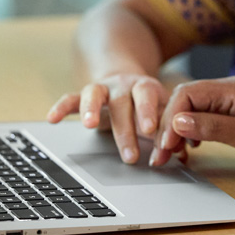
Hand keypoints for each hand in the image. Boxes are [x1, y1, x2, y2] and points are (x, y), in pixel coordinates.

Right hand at [47, 73, 167, 163]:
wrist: (126, 79)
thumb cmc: (146, 103)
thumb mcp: (160, 111)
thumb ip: (170, 131)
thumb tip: (182, 154)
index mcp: (145, 87)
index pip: (147, 96)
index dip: (148, 112)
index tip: (150, 132)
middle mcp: (122, 85)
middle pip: (122, 102)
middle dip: (125, 130)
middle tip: (129, 156)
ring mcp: (102, 88)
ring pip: (94, 93)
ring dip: (91, 108)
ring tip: (89, 125)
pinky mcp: (84, 95)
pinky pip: (70, 98)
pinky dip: (61, 107)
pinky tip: (52, 119)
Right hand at [148, 77, 234, 177]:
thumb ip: (212, 127)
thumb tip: (178, 122)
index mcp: (231, 89)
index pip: (187, 94)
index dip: (170, 119)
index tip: (165, 145)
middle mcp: (228, 89)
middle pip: (186, 101)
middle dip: (169, 127)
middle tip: (160, 155)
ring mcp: (231, 100)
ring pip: (192, 109)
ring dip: (178, 130)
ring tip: (171, 154)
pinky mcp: (233, 112)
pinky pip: (203, 116)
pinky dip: (191, 131)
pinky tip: (190, 147)